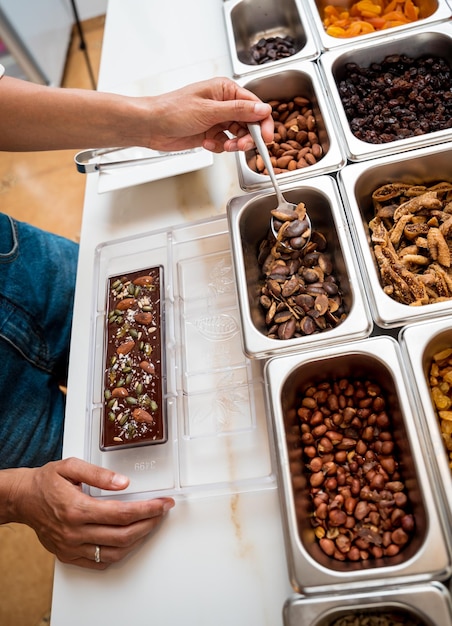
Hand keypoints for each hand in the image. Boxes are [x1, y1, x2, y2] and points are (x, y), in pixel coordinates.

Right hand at [11, 457, 174, 568]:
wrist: (23, 499)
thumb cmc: (46, 481)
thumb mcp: (71, 466)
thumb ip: (98, 473)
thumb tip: (123, 482)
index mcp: (77, 509)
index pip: (122, 514)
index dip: (148, 509)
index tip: (163, 503)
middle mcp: (75, 532)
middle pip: (123, 535)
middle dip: (149, 523)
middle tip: (161, 512)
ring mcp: (71, 547)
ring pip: (114, 552)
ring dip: (137, 539)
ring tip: (149, 524)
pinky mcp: (68, 555)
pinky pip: (99, 562)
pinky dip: (119, 553)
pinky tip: (128, 540)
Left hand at [144, 76, 273, 152]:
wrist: (151, 126)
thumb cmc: (173, 111)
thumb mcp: (209, 111)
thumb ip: (238, 111)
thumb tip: (263, 110)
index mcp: (226, 90)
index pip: (254, 106)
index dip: (263, 122)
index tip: (267, 138)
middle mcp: (224, 104)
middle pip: (249, 123)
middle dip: (247, 137)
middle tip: (241, 146)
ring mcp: (217, 119)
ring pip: (238, 135)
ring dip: (233, 144)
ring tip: (224, 147)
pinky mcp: (210, 133)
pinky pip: (225, 143)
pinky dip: (219, 147)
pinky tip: (206, 144)